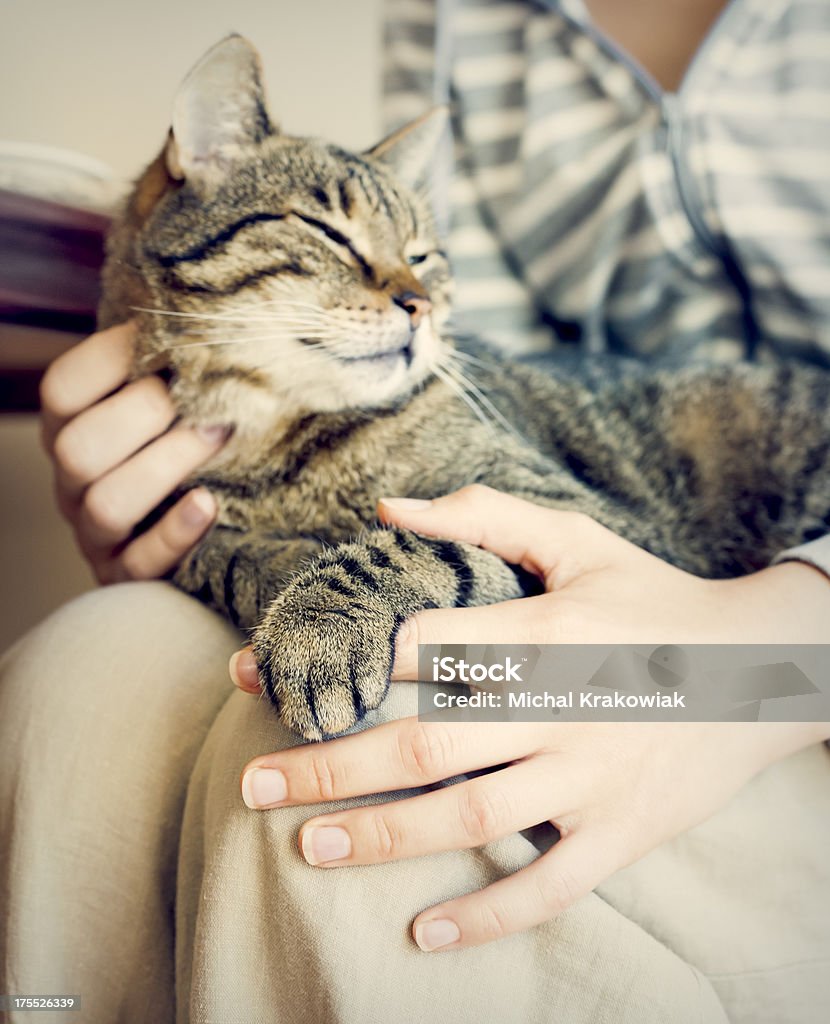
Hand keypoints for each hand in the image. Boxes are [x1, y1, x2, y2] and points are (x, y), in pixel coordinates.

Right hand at [40, 322, 227, 582]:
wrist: (219, 515)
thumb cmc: (197, 436)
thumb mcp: (179, 394)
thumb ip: (178, 358)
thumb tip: (206, 301)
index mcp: (74, 426)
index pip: (62, 390)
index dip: (114, 360)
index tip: (174, 342)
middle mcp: (73, 480)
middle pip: (78, 448)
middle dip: (146, 417)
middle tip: (206, 399)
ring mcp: (96, 532)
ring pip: (106, 504)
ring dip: (167, 466)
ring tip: (220, 439)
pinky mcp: (129, 576)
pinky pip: (139, 563)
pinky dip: (175, 532)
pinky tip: (209, 504)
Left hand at [230, 486, 829, 948]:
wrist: (763, 668)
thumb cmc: (653, 598)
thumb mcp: (579, 542)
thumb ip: (485, 516)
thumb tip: (388, 508)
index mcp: (544, 632)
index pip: (418, 647)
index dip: (334, 656)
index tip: (261, 671)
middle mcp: (561, 708)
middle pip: (428, 743)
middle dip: (332, 764)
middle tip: (254, 782)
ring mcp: (592, 779)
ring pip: (473, 816)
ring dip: (384, 835)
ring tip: (305, 844)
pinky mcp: (622, 833)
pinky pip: (550, 886)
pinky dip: (489, 915)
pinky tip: (426, 933)